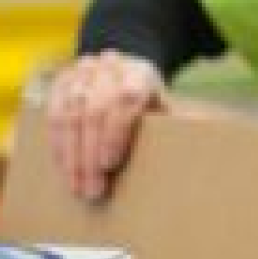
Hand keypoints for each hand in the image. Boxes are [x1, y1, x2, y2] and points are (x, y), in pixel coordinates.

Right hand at [43, 50, 166, 202]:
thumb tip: (205, 136)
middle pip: (93, 113)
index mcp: (139, 74)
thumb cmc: (150, 102)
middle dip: (90, 156)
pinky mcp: (60, 81)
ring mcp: (81, 72)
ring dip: (71, 156)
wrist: (124, 70)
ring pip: (69, 116)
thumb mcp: (166, 109)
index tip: (109, 165)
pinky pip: (52, 115)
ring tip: (77, 187)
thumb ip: (179, 124)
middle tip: (93, 190)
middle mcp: (108, 68)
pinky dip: (57, 145)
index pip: (124, 100)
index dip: (114, 134)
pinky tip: (63, 169)